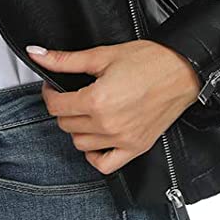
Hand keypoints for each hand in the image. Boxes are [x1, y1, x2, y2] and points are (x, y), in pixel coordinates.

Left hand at [26, 39, 201, 174]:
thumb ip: (66, 60)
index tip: (54, 88)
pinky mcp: (136, 147)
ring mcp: (122, 139)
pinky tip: (96, 139)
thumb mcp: (102, 55)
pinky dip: (95, 155)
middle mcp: (108, 124)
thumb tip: (37, 55)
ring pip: (80, 143)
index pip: (56, 106)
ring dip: (78, 128)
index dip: (50, 94)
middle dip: (65, 108)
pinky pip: (105, 164)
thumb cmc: (150, 61)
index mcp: (97, 100)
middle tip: (74, 95)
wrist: (183, 70)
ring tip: (87, 113)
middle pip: (66, 124)